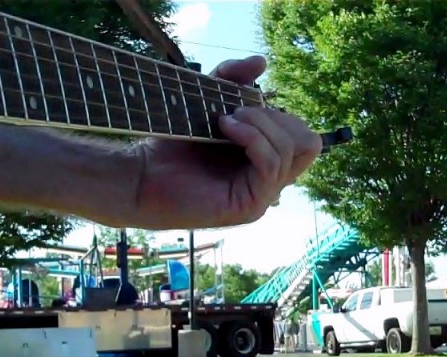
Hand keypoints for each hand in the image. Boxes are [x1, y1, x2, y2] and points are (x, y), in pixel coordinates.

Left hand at [129, 55, 322, 229]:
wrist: (139, 175)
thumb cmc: (170, 145)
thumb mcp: (206, 102)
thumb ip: (232, 80)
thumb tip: (261, 61)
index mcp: (264, 161)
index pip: (304, 138)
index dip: (282, 115)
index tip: (245, 104)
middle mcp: (267, 180)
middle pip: (308, 144)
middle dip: (277, 118)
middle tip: (239, 111)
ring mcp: (261, 196)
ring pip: (291, 151)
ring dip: (261, 124)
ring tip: (226, 117)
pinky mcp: (248, 205)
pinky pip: (271, 166)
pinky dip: (253, 139)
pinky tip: (226, 127)